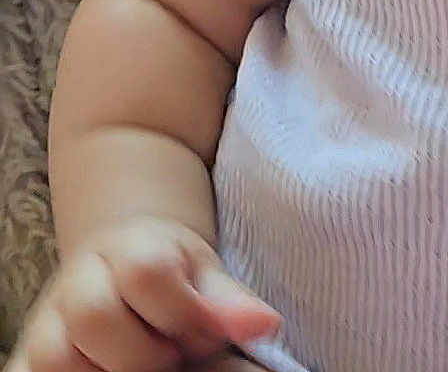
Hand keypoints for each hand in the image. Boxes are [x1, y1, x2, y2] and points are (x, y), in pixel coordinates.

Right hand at [5, 216, 279, 371]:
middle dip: (145, 350)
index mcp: (130, 245)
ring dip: (110, 370)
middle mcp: (78, 279)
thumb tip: (265, 325)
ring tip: (144, 362)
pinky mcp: (25, 354)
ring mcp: (46, 319)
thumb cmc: (173, 272)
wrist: (120, 258)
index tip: (204, 332)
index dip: (184, 312)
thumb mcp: (206, 274)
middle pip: (95, 316)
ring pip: (59, 357)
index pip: (147, 271)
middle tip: (173, 354)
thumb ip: (230, 302)